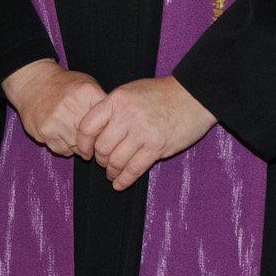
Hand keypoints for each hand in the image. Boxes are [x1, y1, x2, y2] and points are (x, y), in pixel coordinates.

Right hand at [3, 59, 104, 156]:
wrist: (32, 82)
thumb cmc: (63, 85)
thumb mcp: (87, 85)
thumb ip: (102, 102)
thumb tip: (118, 125)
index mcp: (87, 94)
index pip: (107, 122)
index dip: (109, 132)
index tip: (108, 135)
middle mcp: (72, 107)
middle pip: (94, 138)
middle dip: (95, 142)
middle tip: (92, 139)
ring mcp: (56, 121)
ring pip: (79, 148)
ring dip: (80, 146)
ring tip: (74, 133)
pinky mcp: (44, 132)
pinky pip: (62, 150)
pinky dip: (65, 147)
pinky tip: (62, 134)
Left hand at [75, 75, 216, 190]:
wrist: (193, 95)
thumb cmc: (160, 94)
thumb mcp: (130, 92)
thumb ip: (112, 109)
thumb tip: (95, 131)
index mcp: (116, 100)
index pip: (87, 127)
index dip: (82, 143)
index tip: (84, 152)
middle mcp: (126, 116)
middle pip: (101, 147)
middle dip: (99, 159)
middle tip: (102, 163)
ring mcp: (142, 133)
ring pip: (116, 161)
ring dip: (111, 171)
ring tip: (111, 173)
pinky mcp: (157, 147)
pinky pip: (134, 169)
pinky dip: (124, 179)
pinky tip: (120, 184)